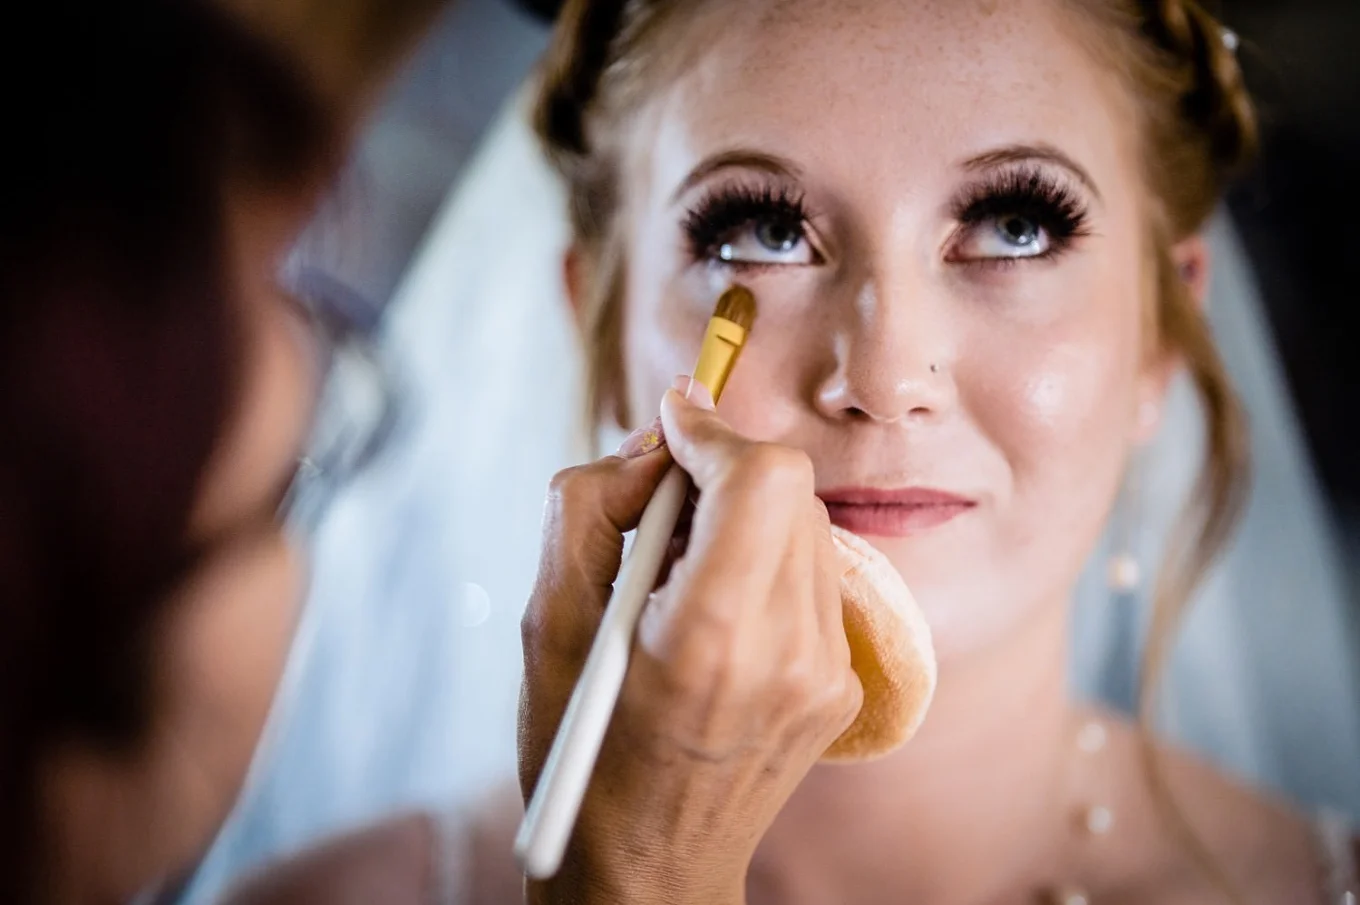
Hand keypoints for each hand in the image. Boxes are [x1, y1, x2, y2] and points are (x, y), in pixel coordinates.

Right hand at [519, 379, 861, 904]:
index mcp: (710, 636)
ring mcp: (826, 672)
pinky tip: (712, 611)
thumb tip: (654, 446)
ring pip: (806, 527)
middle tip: (658, 509)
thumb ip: (592, 505)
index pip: (763, 478)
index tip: (671, 424)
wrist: (647, 869)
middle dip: (721, 473)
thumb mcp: (545, 620)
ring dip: (744, 517)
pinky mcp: (841, 685)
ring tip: (679, 568)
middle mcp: (788, 650)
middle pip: (788, 492)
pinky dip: (763, 564)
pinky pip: (812, 579)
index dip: (714, 433)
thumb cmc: (583, 750)